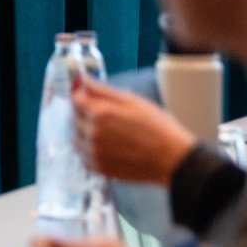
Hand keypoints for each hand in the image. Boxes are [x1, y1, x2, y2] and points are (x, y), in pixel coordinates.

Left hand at [71, 74, 197, 184]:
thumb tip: (82, 79)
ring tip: (108, 133)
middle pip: (74, 118)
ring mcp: (94, 152)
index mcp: (100, 113)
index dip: (82, 96)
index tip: (89, 97)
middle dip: (84, 114)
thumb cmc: (158, 128)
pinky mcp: (98, 168)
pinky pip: (83, 156)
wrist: (172, 158)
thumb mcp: (132, 101)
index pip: (75, 99)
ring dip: (85, 133)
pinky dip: (89, 150)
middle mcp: (92, 132)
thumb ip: (102, 90)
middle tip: (105, 117)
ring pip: (77, 138)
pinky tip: (107, 147)